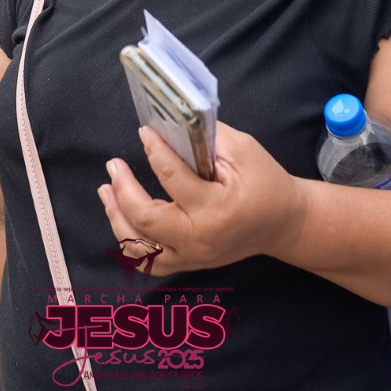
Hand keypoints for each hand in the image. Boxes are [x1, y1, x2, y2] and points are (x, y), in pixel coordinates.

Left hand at [97, 122, 307, 276]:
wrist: (284, 223)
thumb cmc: (266, 183)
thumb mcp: (243, 150)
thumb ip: (205, 137)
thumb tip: (169, 127)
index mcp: (216, 208)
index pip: (172, 177)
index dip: (154, 151)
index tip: (144, 133)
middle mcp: (200, 238)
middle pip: (145, 219)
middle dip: (123, 190)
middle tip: (113, 166)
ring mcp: (193, 256)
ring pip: (139, 247)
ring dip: (117, 217)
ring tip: (107, 191)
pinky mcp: (189, 263)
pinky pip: (149, 262)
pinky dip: (130, 244)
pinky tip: (121, 220)